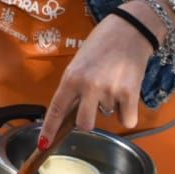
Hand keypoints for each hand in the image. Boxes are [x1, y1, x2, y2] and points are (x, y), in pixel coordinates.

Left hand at [38, 13, 153, 142]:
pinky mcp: (130, 94)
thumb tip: (71, 112)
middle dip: (88, 121)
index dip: (50, 129)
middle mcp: (88, 86)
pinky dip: (128, 114)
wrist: (131, 29)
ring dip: (110, 107)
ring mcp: (109, 91)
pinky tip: (127, 93)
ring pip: (107, 118)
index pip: (56, 108)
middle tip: (94, 106)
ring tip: (114, 84)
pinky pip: (127, 120)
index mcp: (71, 77)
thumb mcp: (79, 62)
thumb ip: (74, 86)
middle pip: (84, 124)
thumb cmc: (102, 43)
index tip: (44, 144)